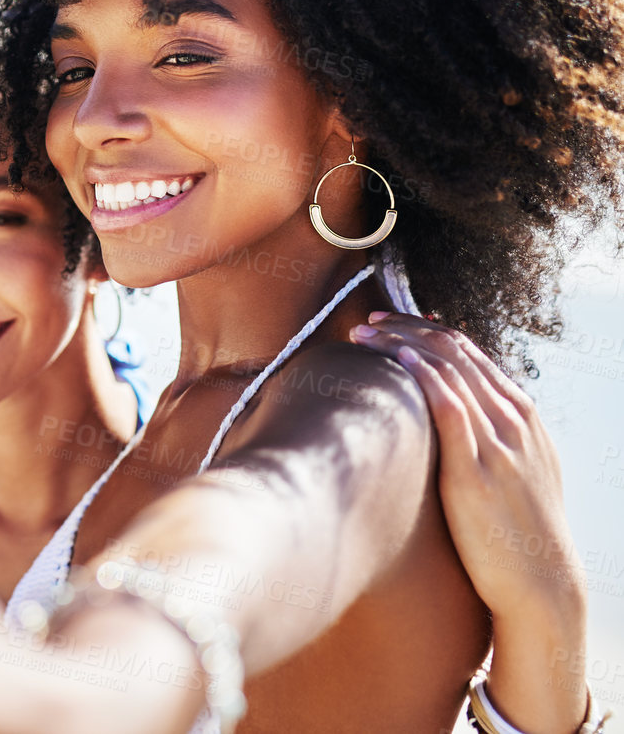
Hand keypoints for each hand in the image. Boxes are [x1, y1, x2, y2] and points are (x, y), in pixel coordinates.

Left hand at [350, 312, 583, 620]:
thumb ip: (486, 432)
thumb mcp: (515, 465)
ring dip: (402, 346)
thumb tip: (443, 409)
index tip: (384, 324)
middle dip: (405, 329)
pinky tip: (400, 364)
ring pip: (450, 372)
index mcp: (520, 413)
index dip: (422, 330)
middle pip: (455, 351)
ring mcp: (498, 446)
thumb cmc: (517, 525)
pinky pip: (453, 412)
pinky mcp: (477, 474)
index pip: (468, 350)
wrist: (541, 580)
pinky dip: (427, 380)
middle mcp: (512, 421)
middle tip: (365, 324)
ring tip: (363, 338)